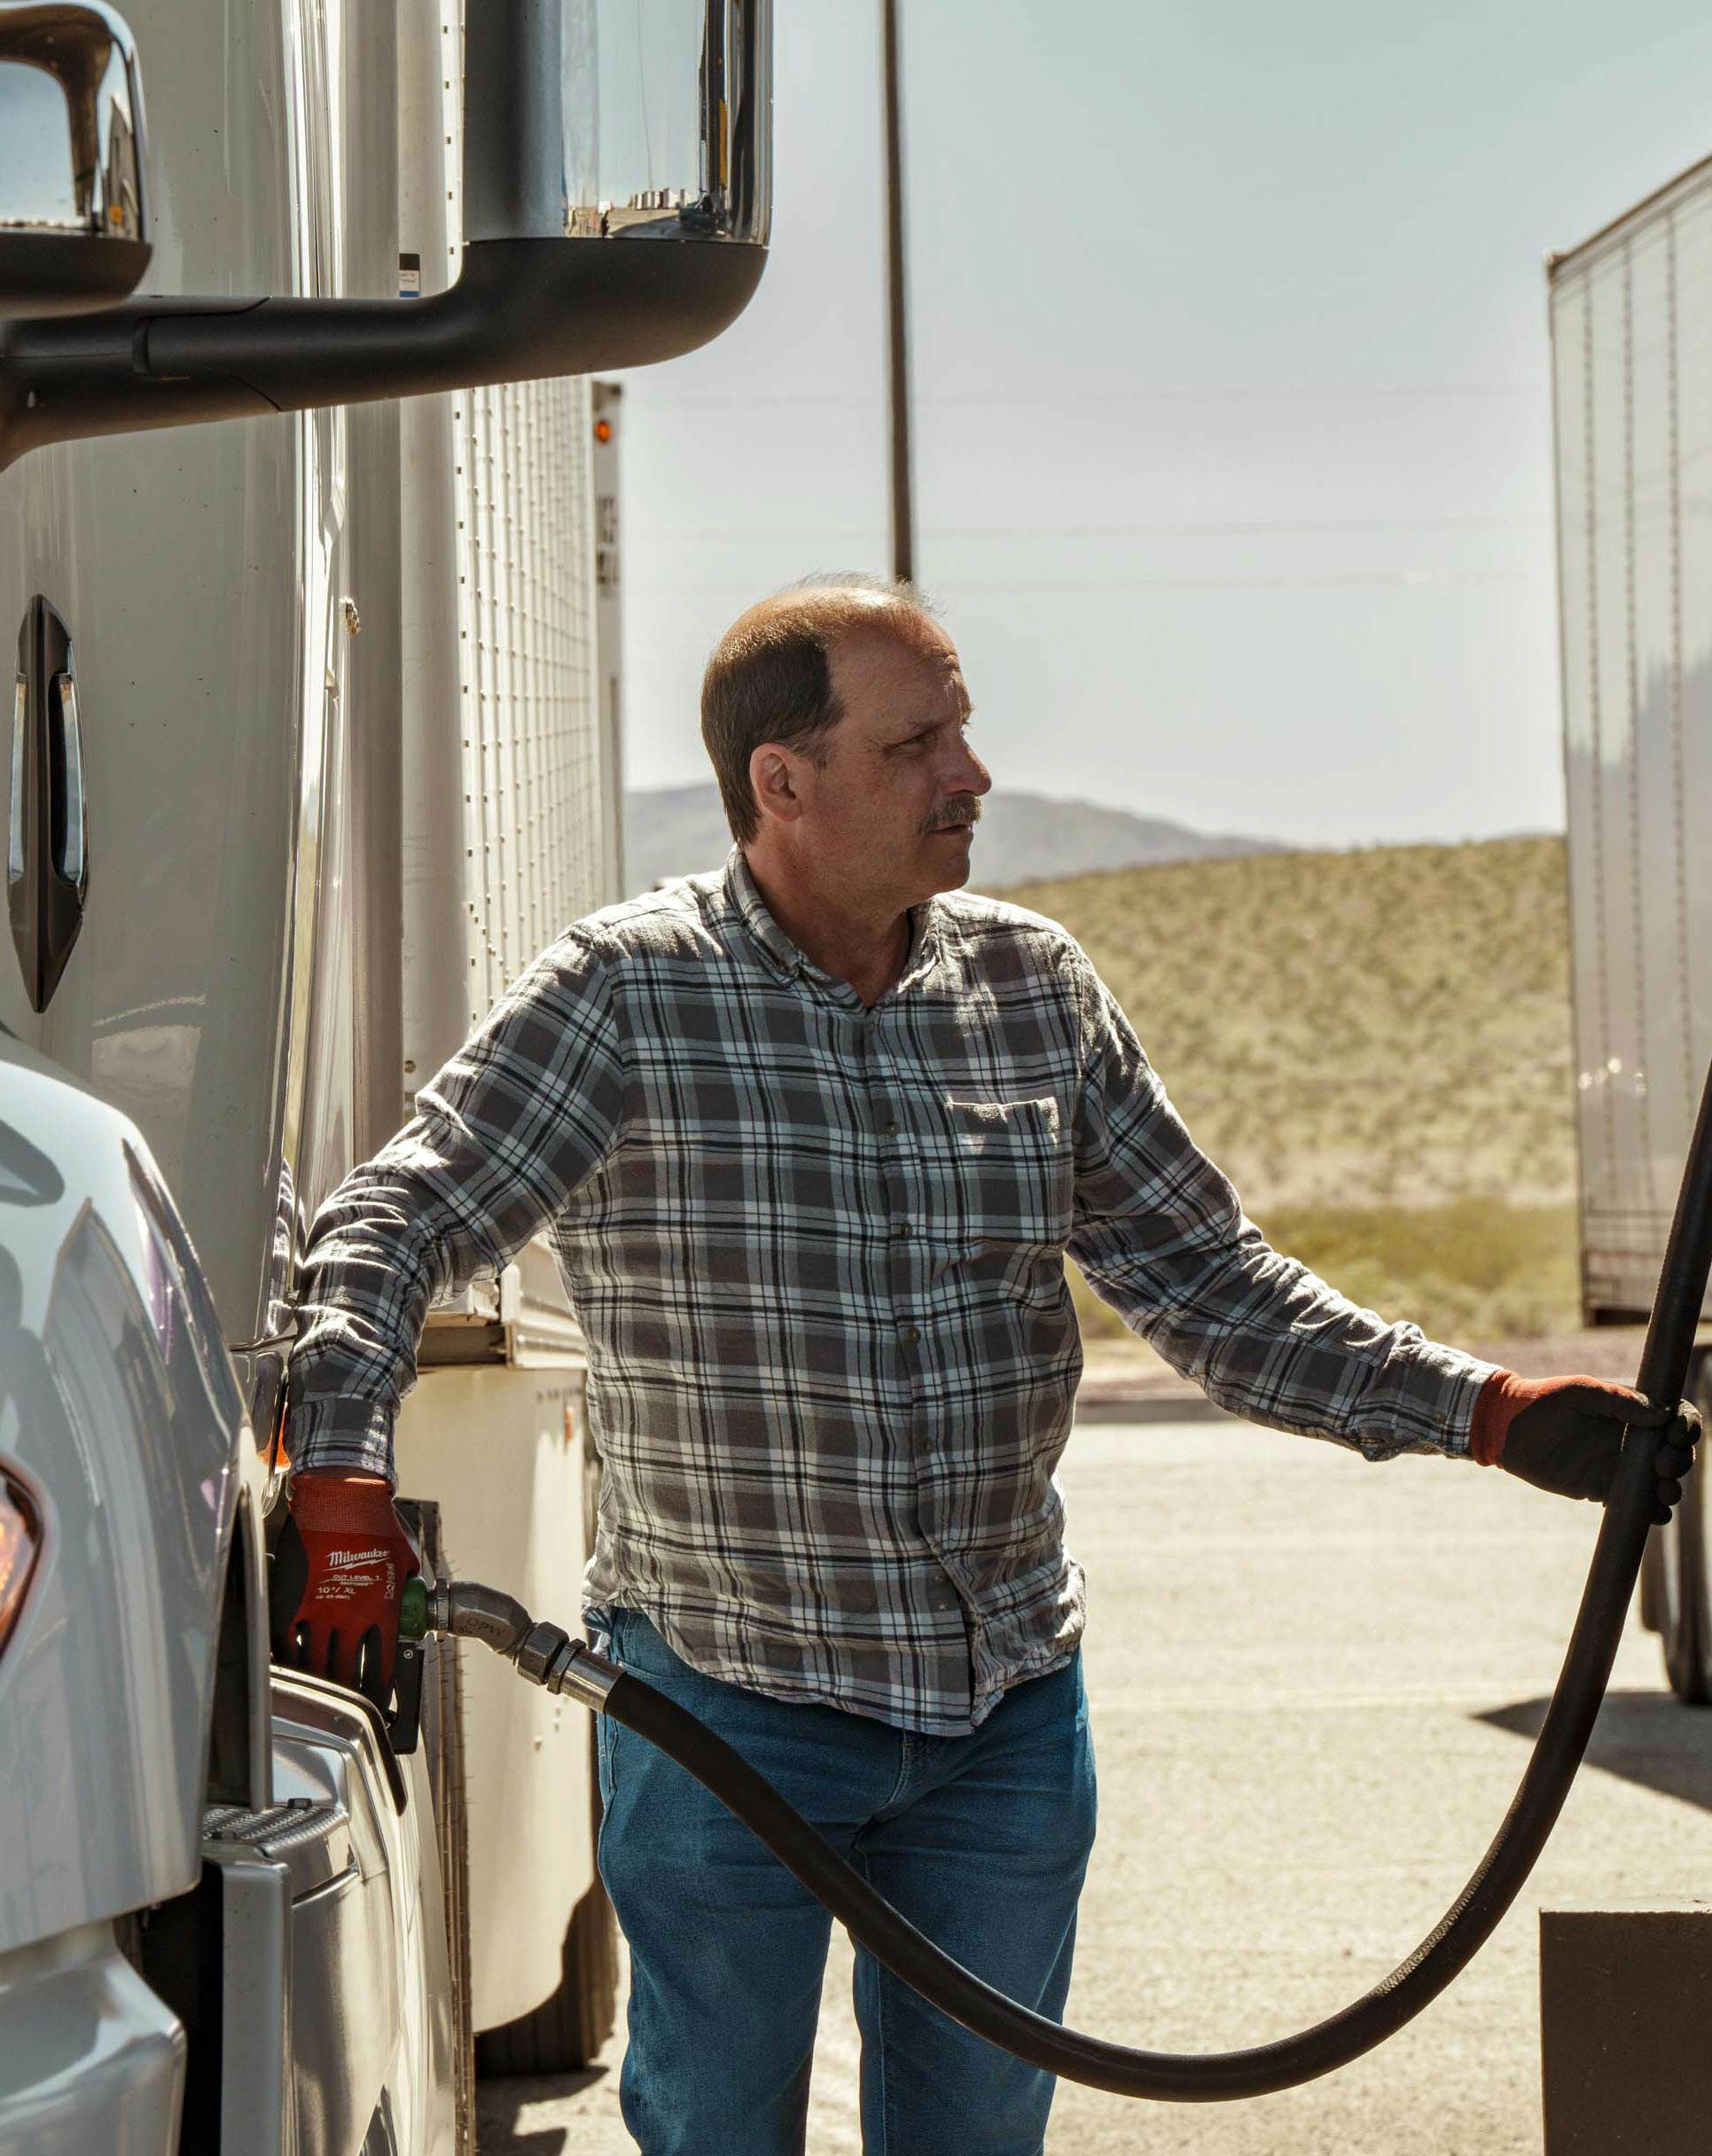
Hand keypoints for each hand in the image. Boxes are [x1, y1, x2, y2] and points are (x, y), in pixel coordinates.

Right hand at [269, 1470, 420, 1704]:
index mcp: (382, 1609)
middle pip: (344, 1671)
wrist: (342, 1495)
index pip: (381, 1663)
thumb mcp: (405, 1557)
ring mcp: (316, 1609)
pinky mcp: (290, 1598)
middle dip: (345, 1693)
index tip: (378, 1702)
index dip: (379, 1688)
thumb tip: (410, 1594)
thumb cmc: (378, 1521)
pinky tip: (289, 1666)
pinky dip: (286, 1657)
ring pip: (313, 1662)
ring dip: (316, 1680)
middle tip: (344, 1705)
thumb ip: (405, 1584)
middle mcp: (349, 1616)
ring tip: (316, 1694)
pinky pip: (285, 1640)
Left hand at [1478, 1371, 1701, 1520]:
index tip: (1677, 1436)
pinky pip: (1637, 1506)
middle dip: (1681, 1460)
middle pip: (1675, 1453)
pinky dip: (1651, 1512)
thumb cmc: (1545, 1401)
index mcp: (1633, 1412)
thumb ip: (1619, 1400)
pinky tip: (1652, 1512)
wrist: (1510, 1429)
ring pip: (1662, 1483)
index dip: (1687, 1427)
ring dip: (1671, 1489)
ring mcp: (1620, 1467)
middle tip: (1663, 1465)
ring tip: (1663, 1490)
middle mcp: (1633, 1441)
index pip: (1675, 1418)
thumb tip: (1660, 1414)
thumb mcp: (1582, 1392)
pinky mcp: (1604, 1490)